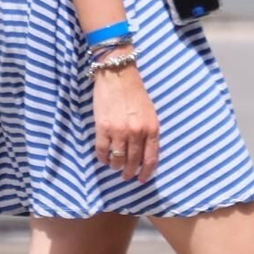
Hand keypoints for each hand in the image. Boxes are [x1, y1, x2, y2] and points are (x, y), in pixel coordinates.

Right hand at [93, 64, 159, 182]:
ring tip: (115, 166)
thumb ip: (149, 134)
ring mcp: (119, 131)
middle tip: (126, 176)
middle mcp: (137, 132)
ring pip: (117, 160)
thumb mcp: (150, 113)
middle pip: (133, 162)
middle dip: (130, 173)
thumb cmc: (136, 93)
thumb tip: (144, 155)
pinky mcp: (103, 127)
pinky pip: (102, 151)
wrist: (118, 74)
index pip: (151, 159)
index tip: (142, 179)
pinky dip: (103, 158)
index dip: (146, 172)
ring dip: (116, 167)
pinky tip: (104, 158)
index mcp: (152, 129)